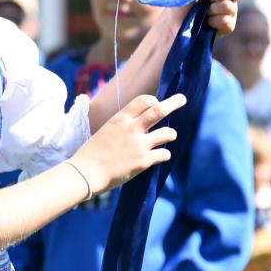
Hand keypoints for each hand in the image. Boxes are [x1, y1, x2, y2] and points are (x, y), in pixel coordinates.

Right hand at [70, 92, 184, 194]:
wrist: (87, 172)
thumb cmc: (93, 152)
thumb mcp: (107, 130)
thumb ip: (123, 125)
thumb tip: (137, 124)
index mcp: (121, 119)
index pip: (144, 100)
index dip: (153, 101)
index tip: (156, 103)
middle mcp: (133, 129)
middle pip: (159, 110)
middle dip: (174, 103)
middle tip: (182, 99)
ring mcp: (140, 145)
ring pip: (168, 133)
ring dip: (171, 134)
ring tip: (170, 136)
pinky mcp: (144, 161)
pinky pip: (164, 154)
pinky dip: (165, 154)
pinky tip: (161, 156)